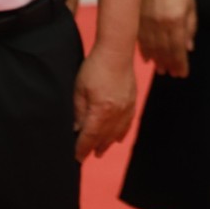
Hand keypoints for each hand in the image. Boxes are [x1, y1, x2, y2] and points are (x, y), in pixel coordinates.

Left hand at [73, 46, 135, 161]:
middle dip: (95, 148)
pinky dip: (122, 132)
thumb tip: (77, 129)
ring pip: (117, 132)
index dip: (82, 148)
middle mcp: (116, 112)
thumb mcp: (79, 90)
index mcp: (101, 111)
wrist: (116, 51)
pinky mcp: (132, 100)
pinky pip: (128, 122)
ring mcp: (127, 107)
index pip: (90, 137)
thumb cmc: (95, 68)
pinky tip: (118, 138)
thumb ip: (78, 112)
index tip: (76, 157)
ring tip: (101, 151)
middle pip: (104, 137)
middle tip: (86, 156)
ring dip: (108, 143)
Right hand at [138, 0, 195, 77]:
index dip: (180, 63)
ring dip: (157, 61)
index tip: (182, 74)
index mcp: (176, 21)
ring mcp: (146, 24)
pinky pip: (141, 41)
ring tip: (162, 69)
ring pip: (152, 48)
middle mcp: (160, 25)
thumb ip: (190, 27)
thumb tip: (189, 48)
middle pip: (165, 51)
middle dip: (169, 64)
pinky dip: (145, 52)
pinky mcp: (137, 21)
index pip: (178, 48)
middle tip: (172, 74)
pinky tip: (149, 59)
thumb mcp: (190, 6)